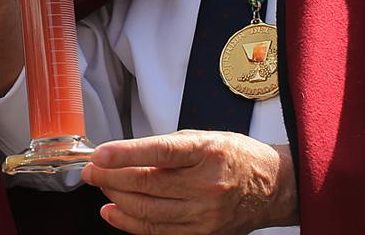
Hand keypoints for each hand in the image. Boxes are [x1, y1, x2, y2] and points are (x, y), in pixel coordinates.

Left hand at [79, 130, 296, 234]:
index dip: (125, 153)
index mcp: (207, 152)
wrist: (273, 187)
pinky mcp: (203, 233)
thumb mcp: (203, 138)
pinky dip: (130, 222)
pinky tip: (114, 211)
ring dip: (116, 198)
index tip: (99, 154)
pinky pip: (158, 231)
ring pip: (147, 210)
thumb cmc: (235, 156)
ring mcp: (205, 214)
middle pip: (146, 184)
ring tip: (100, 186)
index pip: (160, 152)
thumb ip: (165, 147)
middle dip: (110, 176)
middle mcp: (207, 184)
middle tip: (91, 169)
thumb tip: (122, 156)